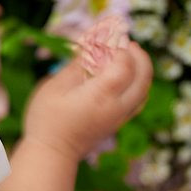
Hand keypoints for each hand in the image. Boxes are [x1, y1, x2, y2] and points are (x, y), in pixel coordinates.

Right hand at [22, 42, 152, 161]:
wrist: (52, 154)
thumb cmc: (46, 120)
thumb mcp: (54, 87)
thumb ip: (77, 66)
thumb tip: (91, 46)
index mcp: (100, 95)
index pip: (124, 65)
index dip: (120, 47)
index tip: (111, 36)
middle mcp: (116, 106)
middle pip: (143, 76)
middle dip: (138, 55)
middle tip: (127, 42)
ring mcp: (120, 117)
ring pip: (144, 89)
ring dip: (141, 69)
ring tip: (128, 55)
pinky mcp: (118, 123)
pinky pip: (139, 100)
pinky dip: (139, 84)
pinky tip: (126, 77)